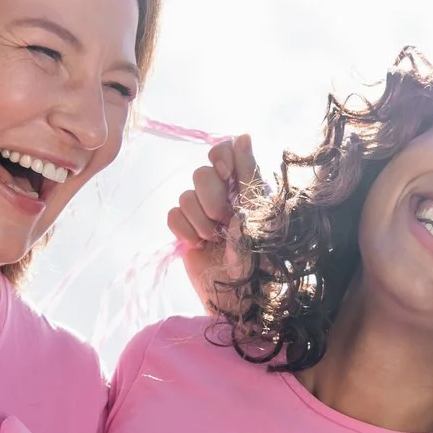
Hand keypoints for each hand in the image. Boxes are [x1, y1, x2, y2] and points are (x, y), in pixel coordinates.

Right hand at [167, 134, 256, 315]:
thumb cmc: (260, 259)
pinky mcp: (186, 232)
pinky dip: (184, 230)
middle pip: (200, 173)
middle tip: (224, 220)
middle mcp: (223, 196)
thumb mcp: (258, 214)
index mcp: (245, 187)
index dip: (220, 157)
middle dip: (211, 197)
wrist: (241, 298)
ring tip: (214, 240)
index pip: (225, 151)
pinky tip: (198, 245)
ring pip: (185, 196)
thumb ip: (248, 174)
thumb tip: (242, 134)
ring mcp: (202, 214)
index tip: (227, 174)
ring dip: (200, 220)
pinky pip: (173, 215)